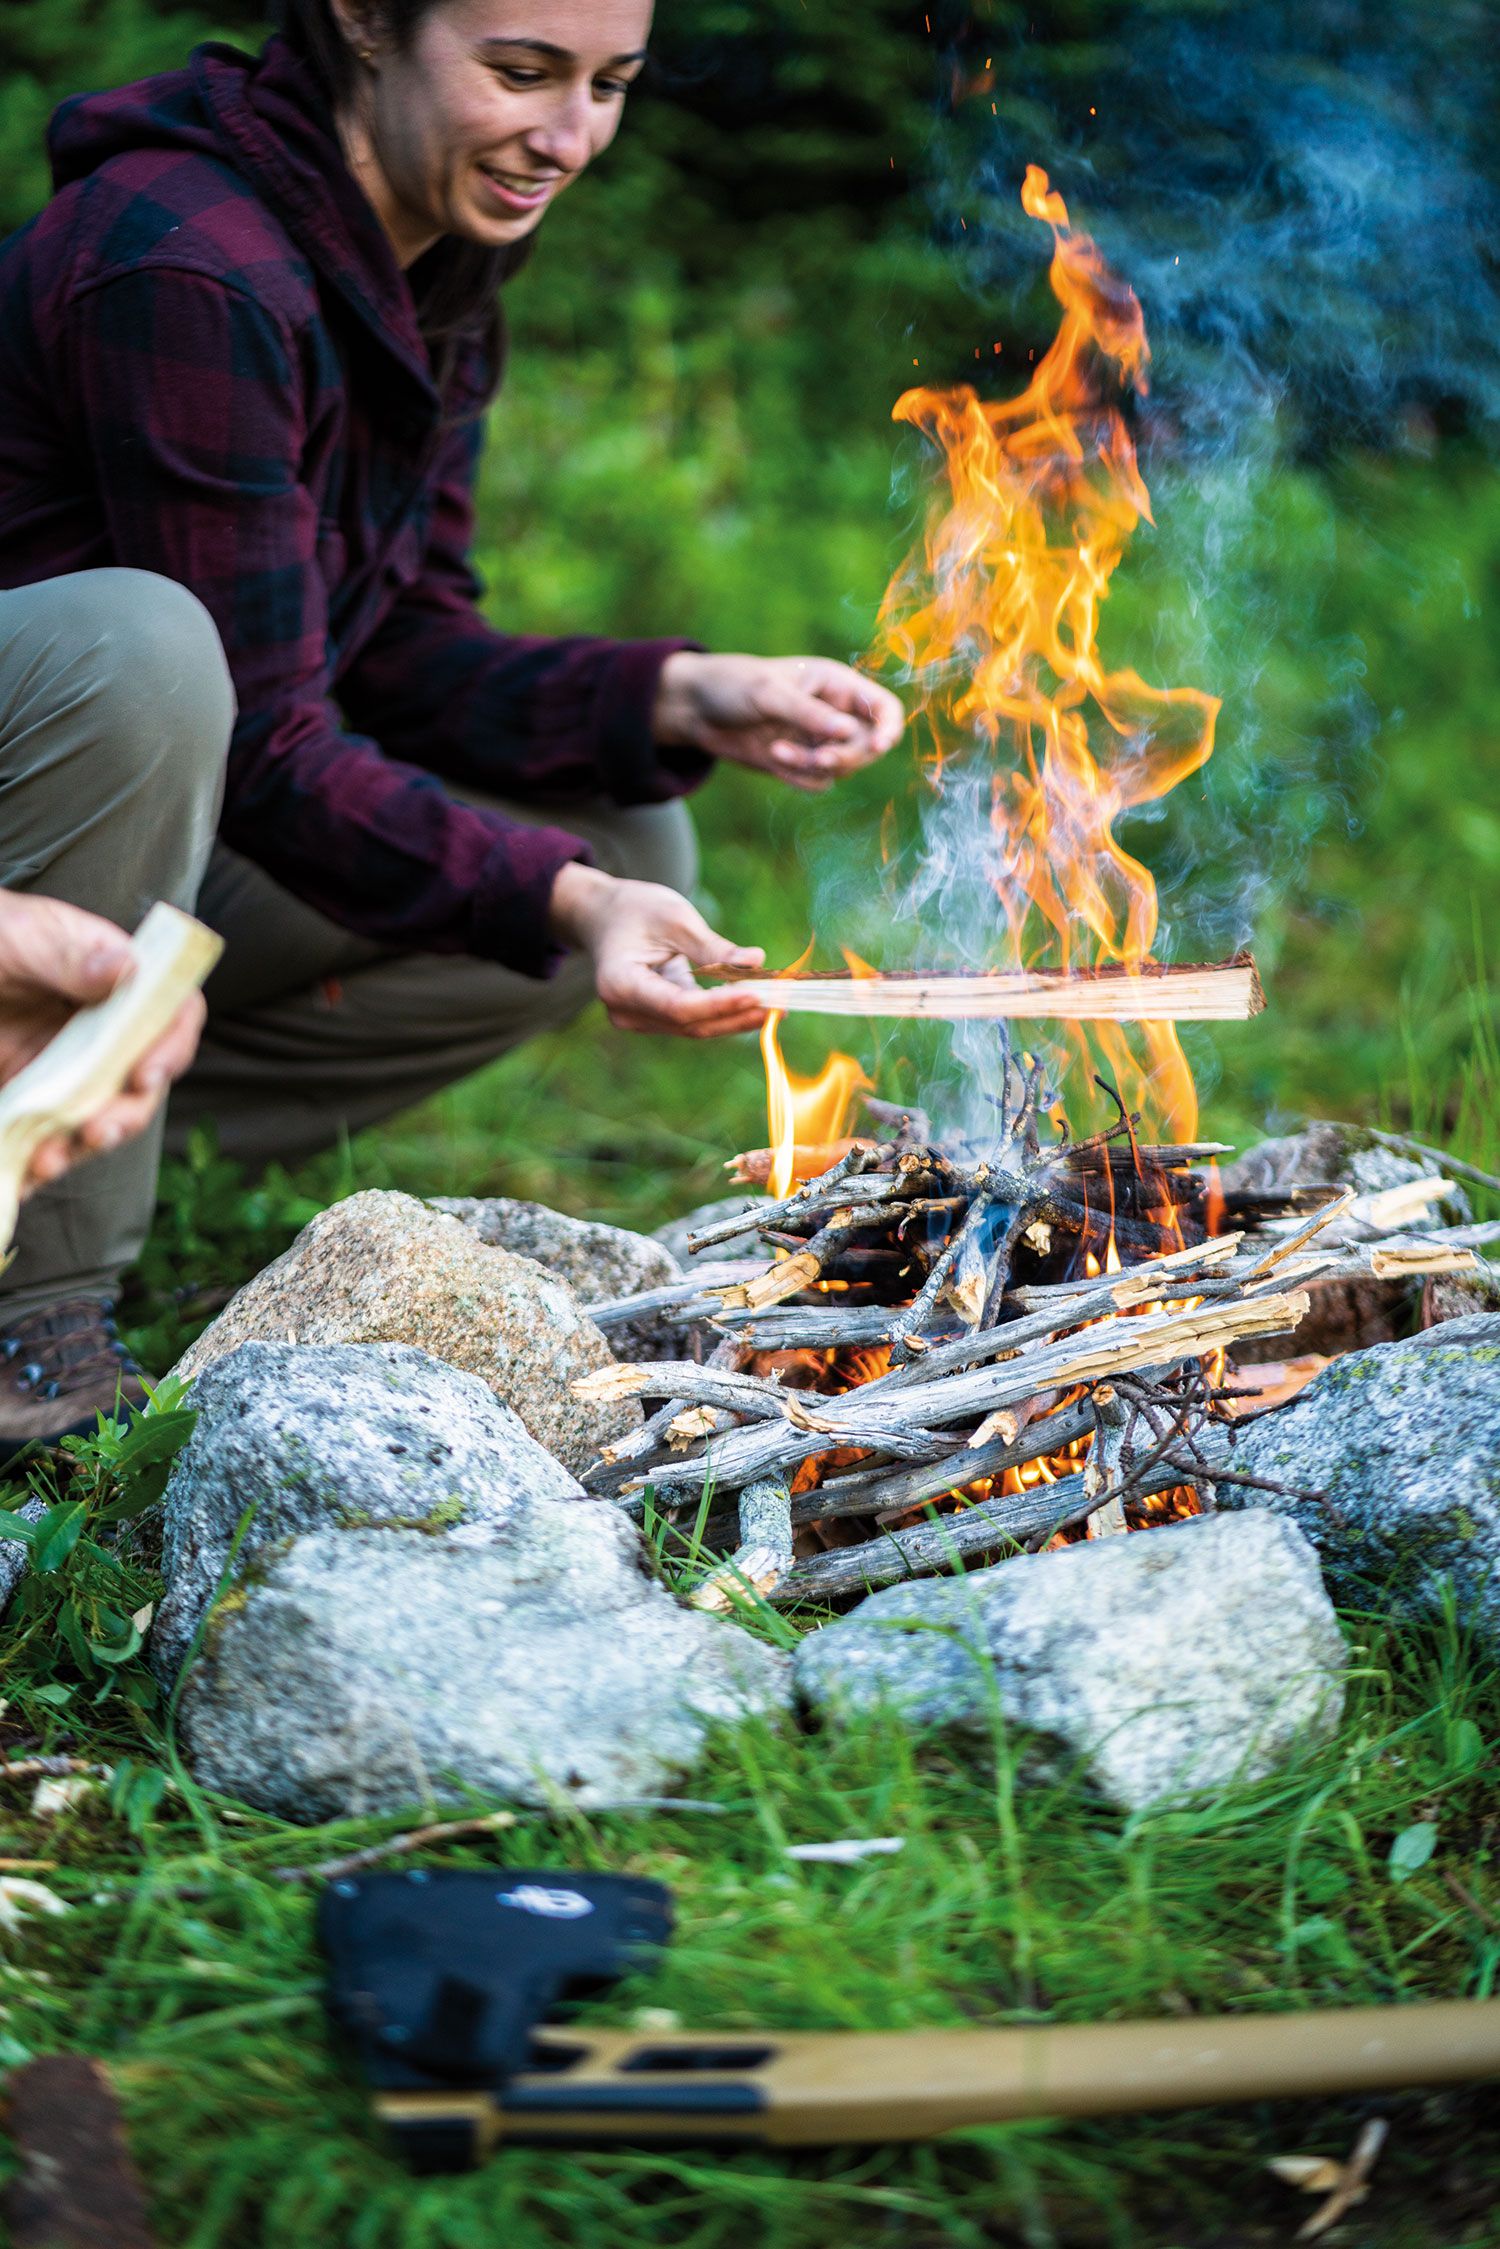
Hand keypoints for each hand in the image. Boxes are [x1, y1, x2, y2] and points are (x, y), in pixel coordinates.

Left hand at [0, 894, 204, 1191]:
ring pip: (101, 1116)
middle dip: (126, 1115)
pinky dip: (42, 1158)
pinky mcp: (35, 1094)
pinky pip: (51, 1134)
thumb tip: (127, 967)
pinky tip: (23, 1172)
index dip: (172, 1048)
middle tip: (93, 1132)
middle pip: (144, 1081)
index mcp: (116, 981)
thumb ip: (67, 956)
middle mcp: (104, 1029)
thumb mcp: (18, 936)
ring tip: (47, 1160)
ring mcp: (71, 1065)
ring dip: (82, 1146)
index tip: (144, 1076)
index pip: (173, 1014)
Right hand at [548, 863, 767, 1038]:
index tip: (758, 993)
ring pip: (696, 1028)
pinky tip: (757, 1004)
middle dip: (738, 1015)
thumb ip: (713, 947)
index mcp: (620, 984)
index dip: (720, 1004)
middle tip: (781, 1004)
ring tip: (777, 1005)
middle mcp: (626, 1012)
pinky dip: (725, 1012)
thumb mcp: (675, 919)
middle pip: (691, 1024)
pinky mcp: (654, 1019)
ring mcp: (639, 1020)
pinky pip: (694, 1021)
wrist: (605, 917)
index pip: (678, 1006)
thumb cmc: (635, 909)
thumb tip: (757, 961)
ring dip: (738, 1018)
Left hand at [654, 652, 904, 792]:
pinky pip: (818, 782)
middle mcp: (834, 712)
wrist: (695, 709)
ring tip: (778, 752)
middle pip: (868, 746)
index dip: (889, 727)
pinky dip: (800, 777)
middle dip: (847, 756)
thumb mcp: (768, 693)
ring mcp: (819, 739)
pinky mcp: (801, 761)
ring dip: (814, 766)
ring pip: (843, 768)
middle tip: (819, 758)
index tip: (879, 746)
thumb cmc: (732, 686)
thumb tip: (848, 731)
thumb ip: (808, 713)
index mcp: (836, 684)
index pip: (883, 708)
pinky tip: (772, 758)